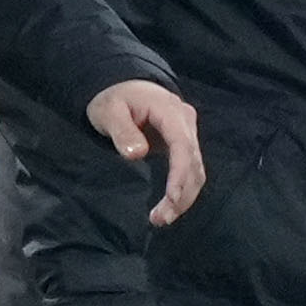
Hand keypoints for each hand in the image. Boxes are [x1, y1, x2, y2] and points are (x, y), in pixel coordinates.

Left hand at [88, 77, 206, 227]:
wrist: (123, 87)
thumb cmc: (113, 98)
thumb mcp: (109, 111)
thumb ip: (122, 131)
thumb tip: (137, 154)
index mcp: (170, 111)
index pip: (183, 146)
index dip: (180, 174)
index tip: (171, 198)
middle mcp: (186, 122)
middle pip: (194, 162)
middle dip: (182, 194)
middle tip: (162, 218)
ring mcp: (187, 133)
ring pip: (196, 169)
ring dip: (184, 196)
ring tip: (162, 218)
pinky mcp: (183, 144)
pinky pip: (189, 169)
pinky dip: (183, 189)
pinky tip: (170, 206)